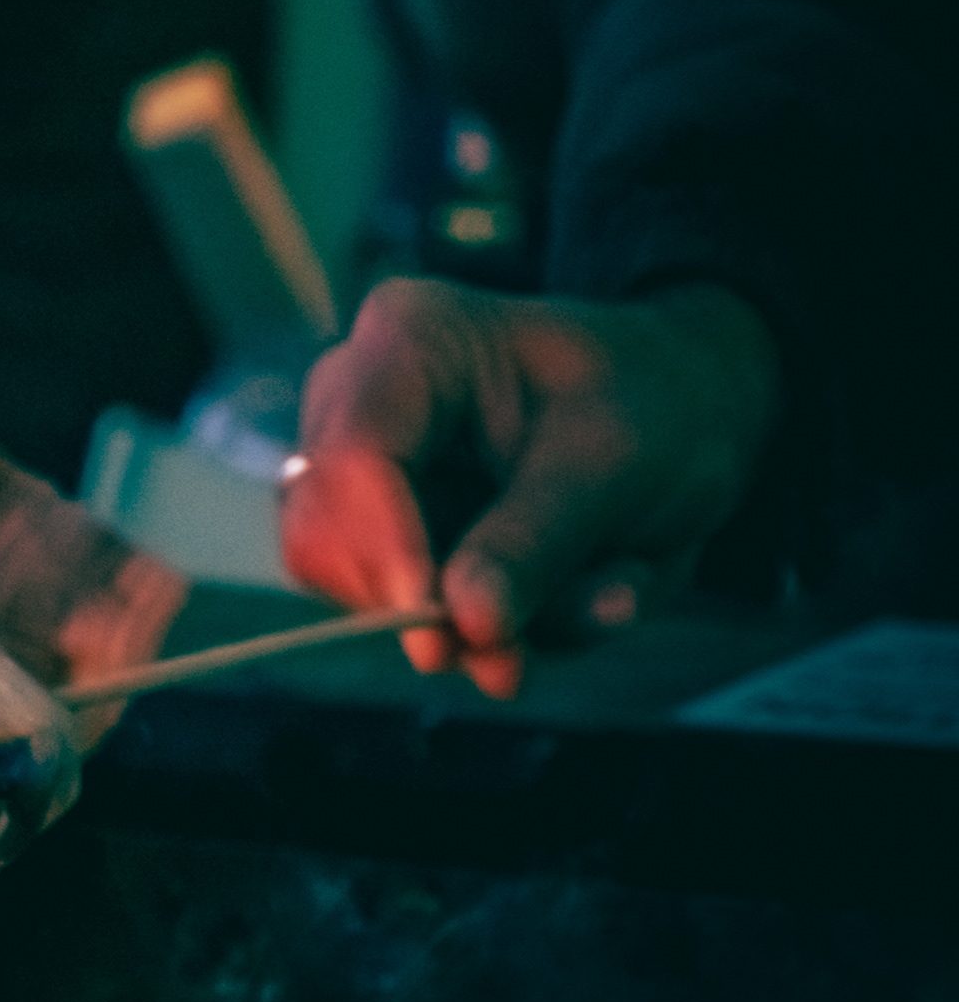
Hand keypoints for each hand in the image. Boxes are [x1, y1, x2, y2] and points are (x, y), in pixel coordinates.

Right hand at [281, 275, 777, 697]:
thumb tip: (468, 625)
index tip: (449, 638)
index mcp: (412, 340)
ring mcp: (355, 460)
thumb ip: (538, 544)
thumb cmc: (655, 407)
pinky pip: (386, 600)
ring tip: (570, 607)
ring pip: (346, 578)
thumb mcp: (619, 467)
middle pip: (323, 527)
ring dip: (459, 623)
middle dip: (419, 605)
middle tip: (515, 660)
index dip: (388, 554)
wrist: (679, 409)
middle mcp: (356, 393)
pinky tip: (548, 597)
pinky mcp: (373, 520)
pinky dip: (471, 624)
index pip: (354, 457)